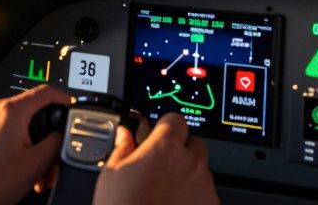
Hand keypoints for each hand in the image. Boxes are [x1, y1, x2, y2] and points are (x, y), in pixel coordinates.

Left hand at [0, 85, 70, 204]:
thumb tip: (63, 134)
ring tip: (40, 172)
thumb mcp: (36, 163)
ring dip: (36, 146)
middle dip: (49, 136)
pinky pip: (9, 132)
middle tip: (56, 157)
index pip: (46, 91)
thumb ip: (56, 142)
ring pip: (22, 125)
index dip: (65, 99)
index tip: (72, 108)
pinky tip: (26, 169)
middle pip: (34, 112)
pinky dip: (22, 146)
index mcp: (11, 111)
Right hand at [93, 113, 217, 204]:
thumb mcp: (112, 175)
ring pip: (201, 171)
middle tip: (160, 167)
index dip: (164, 127)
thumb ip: (123, 148)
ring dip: (187, 175)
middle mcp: (190, 163)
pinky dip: (194, 197)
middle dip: (180, 151)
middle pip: (194, 144)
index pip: (175, 120)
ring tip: (165, 193)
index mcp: (165, 148)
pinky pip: (206, 194)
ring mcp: (204, 187)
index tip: (157, 135)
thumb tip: (125, 134)